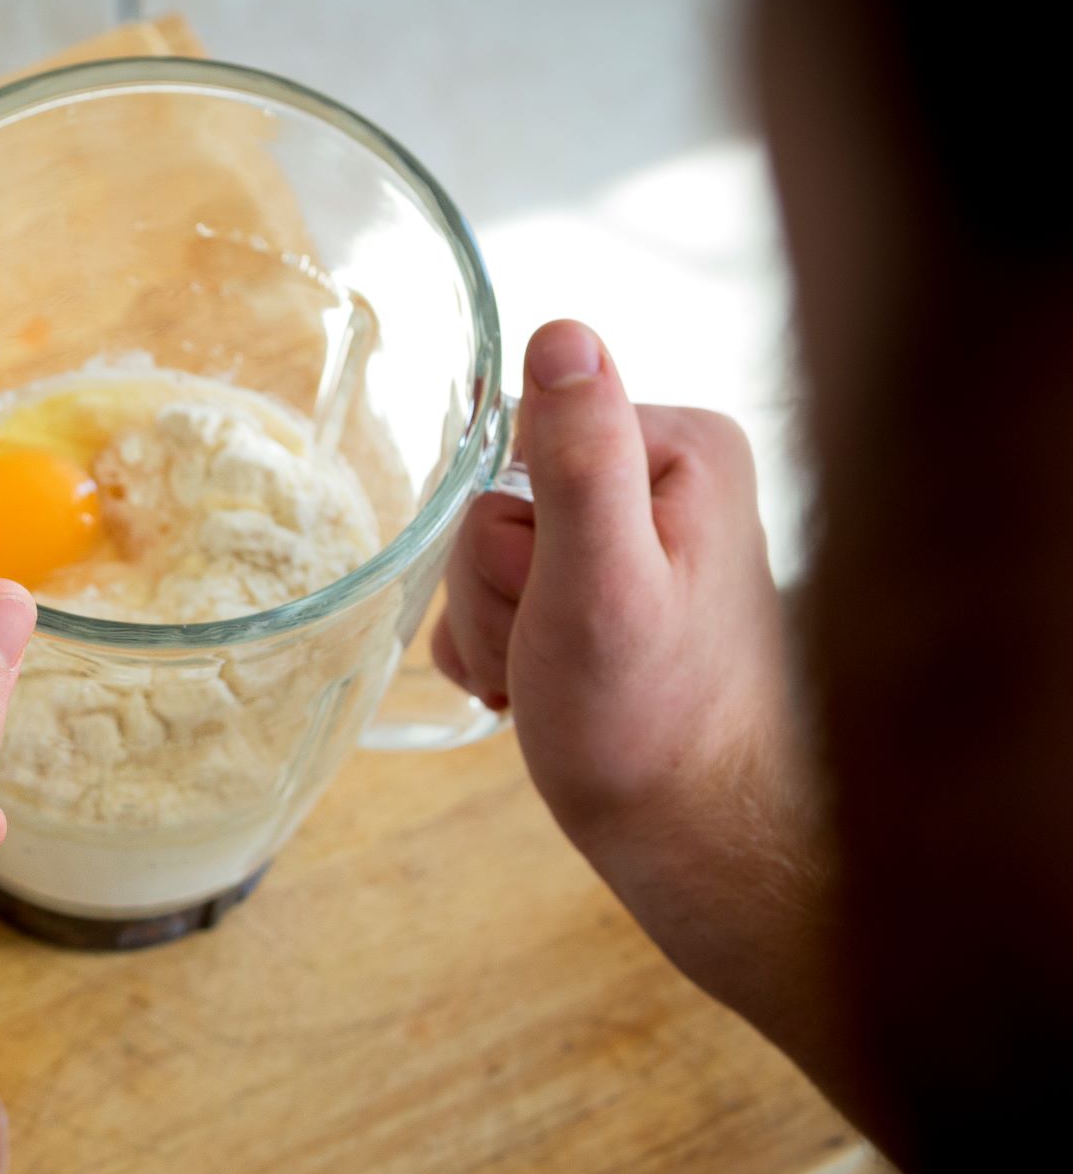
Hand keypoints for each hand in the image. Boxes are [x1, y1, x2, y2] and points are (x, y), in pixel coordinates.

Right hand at [435, 321, 832, 1060]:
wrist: (688, 839)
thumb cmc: (649, 727)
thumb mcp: (599, 581)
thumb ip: (578, 457)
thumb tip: (561, 333)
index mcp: (680, 450)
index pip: (516, 442)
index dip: (504, 534)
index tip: (548, 598)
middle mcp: (666, 482)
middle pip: (496, 502)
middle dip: (496, 590)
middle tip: (548, 652)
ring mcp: (633, 541)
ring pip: (484, 557)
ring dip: (493, 629)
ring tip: (549, 679)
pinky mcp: (605, 594)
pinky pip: (498, 600)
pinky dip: (500, 652)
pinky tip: (542, 689)